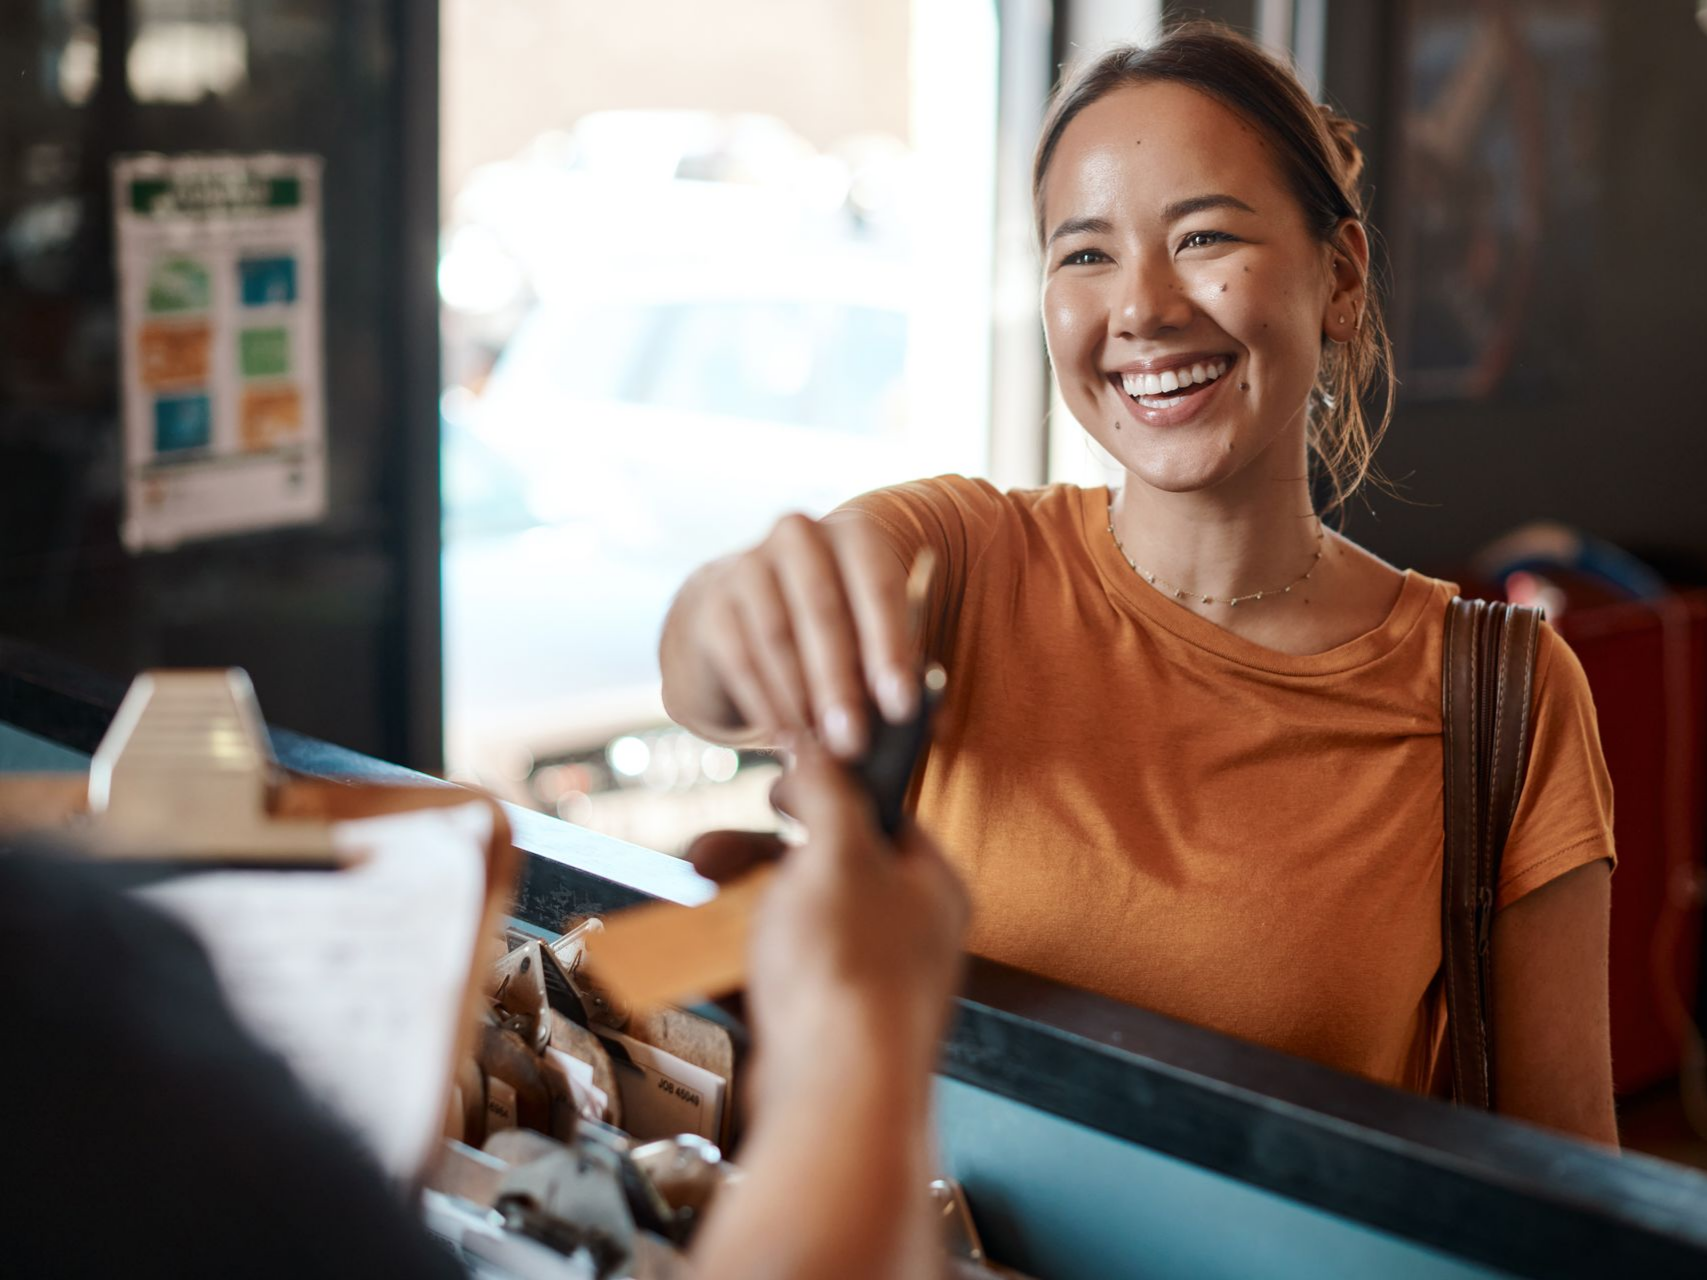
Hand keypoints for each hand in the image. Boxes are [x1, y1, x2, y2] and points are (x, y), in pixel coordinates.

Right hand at [661, 513, 916, 756]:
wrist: (747, 615)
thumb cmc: (832, 632)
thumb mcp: (871, 639)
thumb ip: (902, 674)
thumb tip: (936, 723)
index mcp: (854, 535)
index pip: (879, 586)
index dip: (892, 649)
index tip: (902, 707)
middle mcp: (799, 536)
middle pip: (824, 610)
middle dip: (841, 683)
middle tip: (855, 743)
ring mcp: (748, 565)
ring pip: (777, 636)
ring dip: (801, 699)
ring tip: (821, 749)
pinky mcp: (713, 605)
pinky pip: (741, 658)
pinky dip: (765, 703)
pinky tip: (785, 738)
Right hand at [685, 742, 967, 1103]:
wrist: (834, 1096)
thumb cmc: (848, 970)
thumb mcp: (835, 851)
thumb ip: (826, 791)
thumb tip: (817, 747)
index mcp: (929, 889)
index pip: (881, 821)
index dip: (825, 797)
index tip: (775, 790)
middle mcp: (906, 939)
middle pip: (820, 877)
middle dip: (751, 861)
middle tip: (703, 855)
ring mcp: (862, 991)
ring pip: (787, 931)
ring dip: (730, 910)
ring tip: (688, 902)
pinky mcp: (820, 1036)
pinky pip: (769, 987)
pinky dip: (728, 969)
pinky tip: (692, 956)